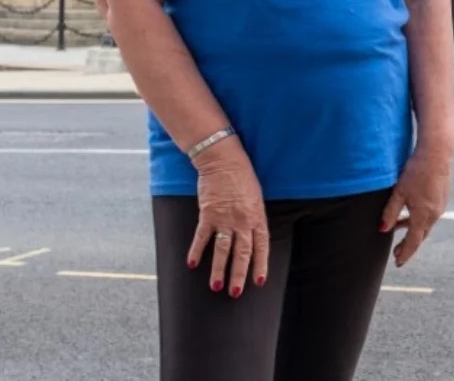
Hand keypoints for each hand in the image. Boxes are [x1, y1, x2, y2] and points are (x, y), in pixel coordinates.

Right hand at [187, 138, 269, 297]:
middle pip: (242, 253)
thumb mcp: (256, 198)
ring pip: (222, 249)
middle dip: (239, 274)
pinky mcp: (208, 214)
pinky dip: (197, 251)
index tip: (259, 281)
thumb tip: (252, 237)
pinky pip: (202, 237)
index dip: (260, 264)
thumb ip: (254, 218)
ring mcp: (225, 218)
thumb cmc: (243, 178)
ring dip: (218, 269)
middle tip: (235, 292)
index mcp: (257, 217)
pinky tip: (192, 264)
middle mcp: (243, 221)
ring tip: (216, 286)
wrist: (224, 160)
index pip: (261, 246)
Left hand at [380, 149, 452, 267]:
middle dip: (408, 244)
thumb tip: (382, 230)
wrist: (438, 152)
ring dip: (412, 229)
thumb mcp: (399, 192)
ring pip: (425, 224)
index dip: (405, 253)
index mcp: (424, 215)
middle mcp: (435, 213)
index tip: (398, 263)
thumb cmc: (417, 171)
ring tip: (396, 229)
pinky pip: (430, 214)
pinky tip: (409, 212)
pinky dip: (418, 218)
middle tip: (396, 253)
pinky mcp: (442, 196)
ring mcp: (441, 205)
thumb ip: (390, 212)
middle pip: (421, 235)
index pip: (414, 241)